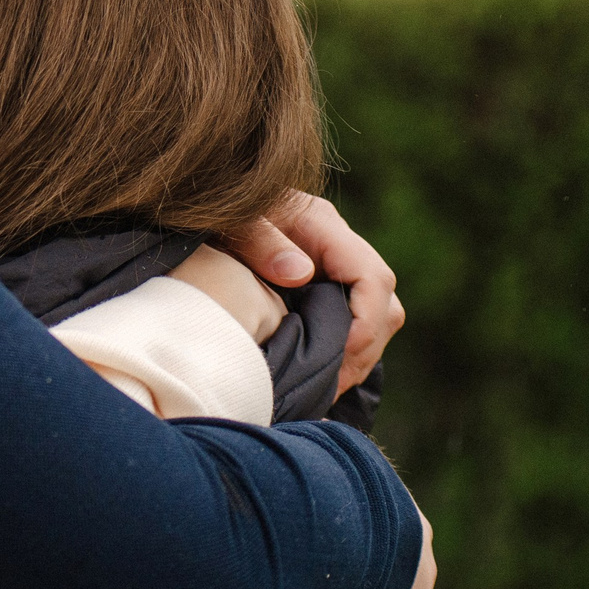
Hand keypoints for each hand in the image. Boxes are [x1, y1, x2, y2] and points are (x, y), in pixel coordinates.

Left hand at [222, 193, 402, 394]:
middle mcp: (338, 247)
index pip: (373, 278)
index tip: (338, 355)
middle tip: (329, 387)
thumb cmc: (217, 211)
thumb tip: (299, 273)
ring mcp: (335, 267)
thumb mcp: (233, 221)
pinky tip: (319, 375)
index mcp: (323, 225)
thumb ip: (261, 242)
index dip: (365, 323)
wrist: (204, 200)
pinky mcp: (325, 286)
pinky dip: (344, 352)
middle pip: (383, 304)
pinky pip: (354, 323)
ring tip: (325, 388)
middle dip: (363, 350)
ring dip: (357, 357)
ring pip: (376, 317)